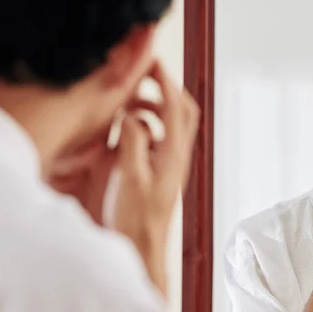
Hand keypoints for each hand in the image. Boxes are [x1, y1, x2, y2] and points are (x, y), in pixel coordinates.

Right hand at [49, 60, 200, 297]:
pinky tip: (129, 132)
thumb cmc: (137, 219)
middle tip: (143, 78)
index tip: (150, 62)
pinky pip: (160, 141)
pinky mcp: (162, 173)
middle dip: (166, 90)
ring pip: (172, 125)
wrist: (143, 249)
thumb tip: (135, 116)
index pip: (175, 107)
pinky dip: (148, 127)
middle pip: (183, 112)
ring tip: (130, 106)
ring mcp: (171, 165)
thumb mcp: (130, 177)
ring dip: (155, 109)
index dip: (164, 81)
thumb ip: (134, 142)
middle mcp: (177, 157)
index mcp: (173, 154)